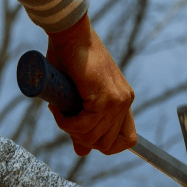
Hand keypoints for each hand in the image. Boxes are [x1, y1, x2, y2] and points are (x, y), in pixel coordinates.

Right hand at [46, 14, 135, 155]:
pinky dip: (66, 122)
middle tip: (64, 118)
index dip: (105, 145)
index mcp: (123, 100)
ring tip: (59, 110)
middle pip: (107, 144)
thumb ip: (83, 124)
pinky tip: (58, 109)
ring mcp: (118, 100)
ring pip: (92, 137)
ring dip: (69, 129)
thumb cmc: (69, 59)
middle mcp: (125, 101)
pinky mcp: (105, 98)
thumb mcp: (77, 98)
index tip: (83, 134)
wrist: (70, 33)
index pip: (127, 140)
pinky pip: (83, 125)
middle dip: (81, 138)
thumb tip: (82, 153)